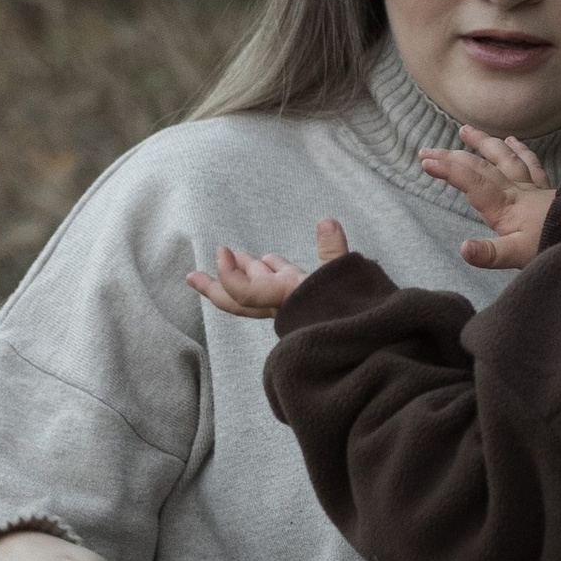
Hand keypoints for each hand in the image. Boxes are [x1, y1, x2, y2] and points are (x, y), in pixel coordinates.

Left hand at [185, 216, 348, 315]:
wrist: (369, 339)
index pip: (244, 293)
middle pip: (239, 300)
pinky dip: (271, 270)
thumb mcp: (344, 281)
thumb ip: (333, 251)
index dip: (228, 275)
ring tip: (235, 255)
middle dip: (214, 288)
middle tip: (190, 277)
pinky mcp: (305, 298)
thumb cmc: (355, 313)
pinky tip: (269, 261)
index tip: (222, 251)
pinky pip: (280, 284)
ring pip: (260, 288)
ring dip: (246, 271)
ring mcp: (292, 301)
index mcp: (285, 300)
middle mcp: (283, 303)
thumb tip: (327, 221)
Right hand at [420, 127, 556, 270]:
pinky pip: (531, 164)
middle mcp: (516, 191)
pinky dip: (520, 150)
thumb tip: (464, 248)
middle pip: (480, 168)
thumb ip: (489, 253)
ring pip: (504, 158)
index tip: (425, 160)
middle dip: (452, 157)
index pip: (471, 182)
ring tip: (466, 130)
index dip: (448, 170)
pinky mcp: (545, 191)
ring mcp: (531, 188)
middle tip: (426, 150)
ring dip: (484, 144)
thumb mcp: (517, 256)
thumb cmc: (552, 246)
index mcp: (504, 206)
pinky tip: (513, 140)